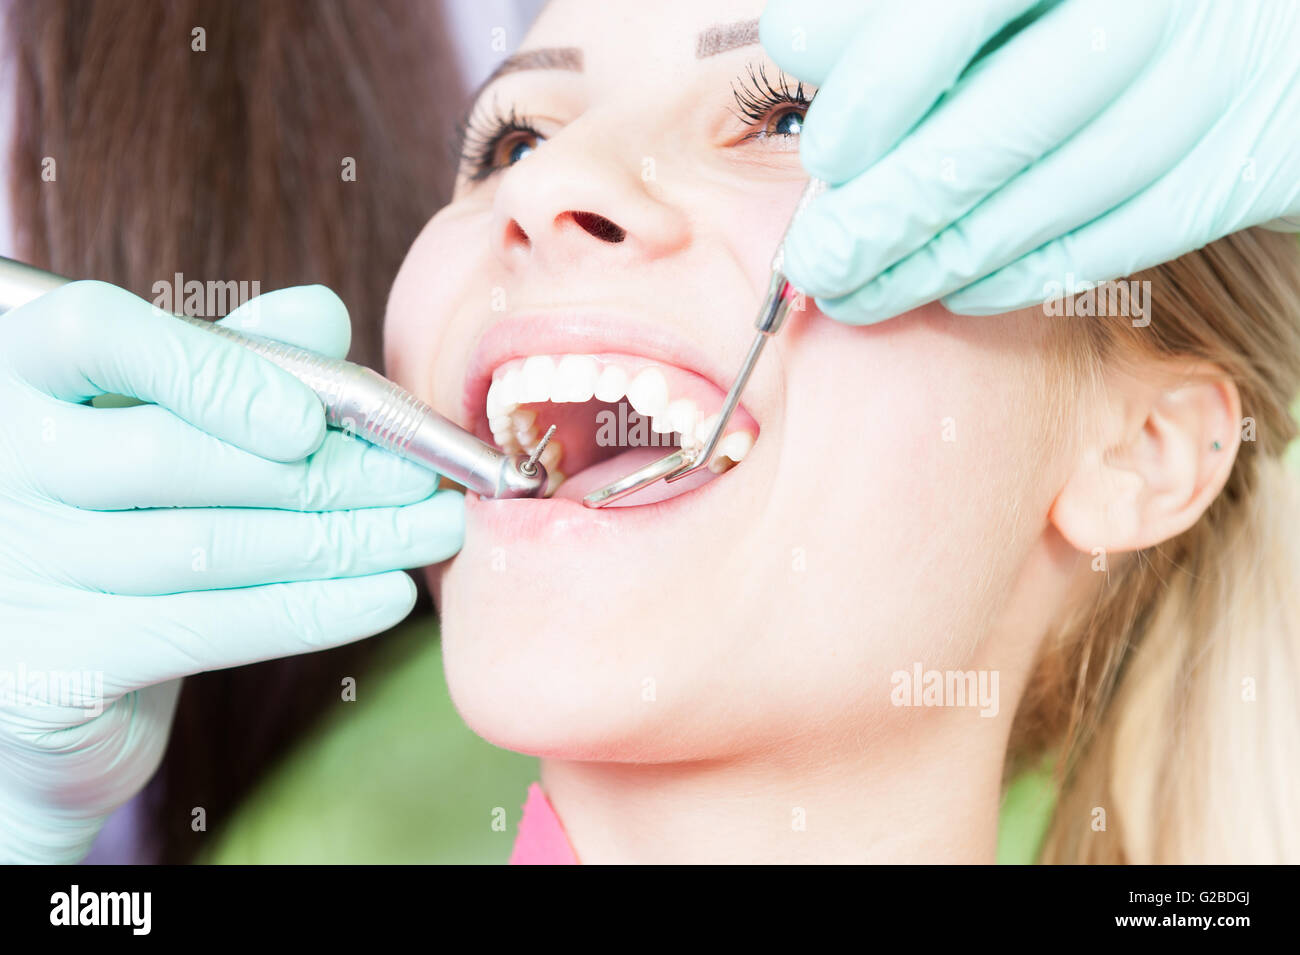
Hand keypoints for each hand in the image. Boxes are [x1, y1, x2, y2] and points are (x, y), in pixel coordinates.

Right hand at [0, 280, 462, 862]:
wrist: (51, 667)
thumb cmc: (116, 512)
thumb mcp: (158, 416)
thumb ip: (230, 358)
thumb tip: (321, 314)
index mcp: (23, 374)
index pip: (97, 334)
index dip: (215, 372)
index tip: (314, 417)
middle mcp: (1, 462)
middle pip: (174, 456)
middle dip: (327, 470)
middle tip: (425, 479)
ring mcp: (18, 570)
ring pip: (207, 546)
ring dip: (344, 538)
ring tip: (431, 530)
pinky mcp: (54, 669)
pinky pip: (208, 628)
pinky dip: (313, 609)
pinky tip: (386, 594)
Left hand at [761, 0, 1299, 321]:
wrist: (1251, 30)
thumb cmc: (1072, 9)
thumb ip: (887, 10)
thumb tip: (792, 41)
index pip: (958, 7)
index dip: (879, 91)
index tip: (824, 159)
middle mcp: (1147, 7)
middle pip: (999, 126)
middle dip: (890, 212)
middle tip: (816, 263)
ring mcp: (1205, 84)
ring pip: (1053, 197)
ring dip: (938, 261)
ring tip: (859, 294)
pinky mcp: (1241, 166)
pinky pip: (1118, 240)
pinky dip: (1021, 275)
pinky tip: (954, 291)